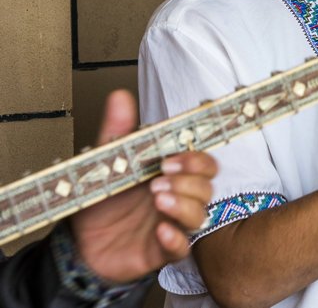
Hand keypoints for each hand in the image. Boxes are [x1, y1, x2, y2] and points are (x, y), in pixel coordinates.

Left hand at [69, 90, 217, 282]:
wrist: (79, 243)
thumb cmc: (101, 201)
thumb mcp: (107, 163)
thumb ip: (117, 131)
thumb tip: (120, 96)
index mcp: (170, 174)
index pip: (202, 162)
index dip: (196, 159)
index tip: (172, 158)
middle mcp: (177, 197)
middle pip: (208, 186)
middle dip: (190, 180)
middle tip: (160, 179)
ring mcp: (173, 224)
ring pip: (200, 214)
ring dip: (183, 205)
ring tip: (157, 200)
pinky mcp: (163, 250)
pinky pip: (182, 247)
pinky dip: (175, 239)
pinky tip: (160, 232)